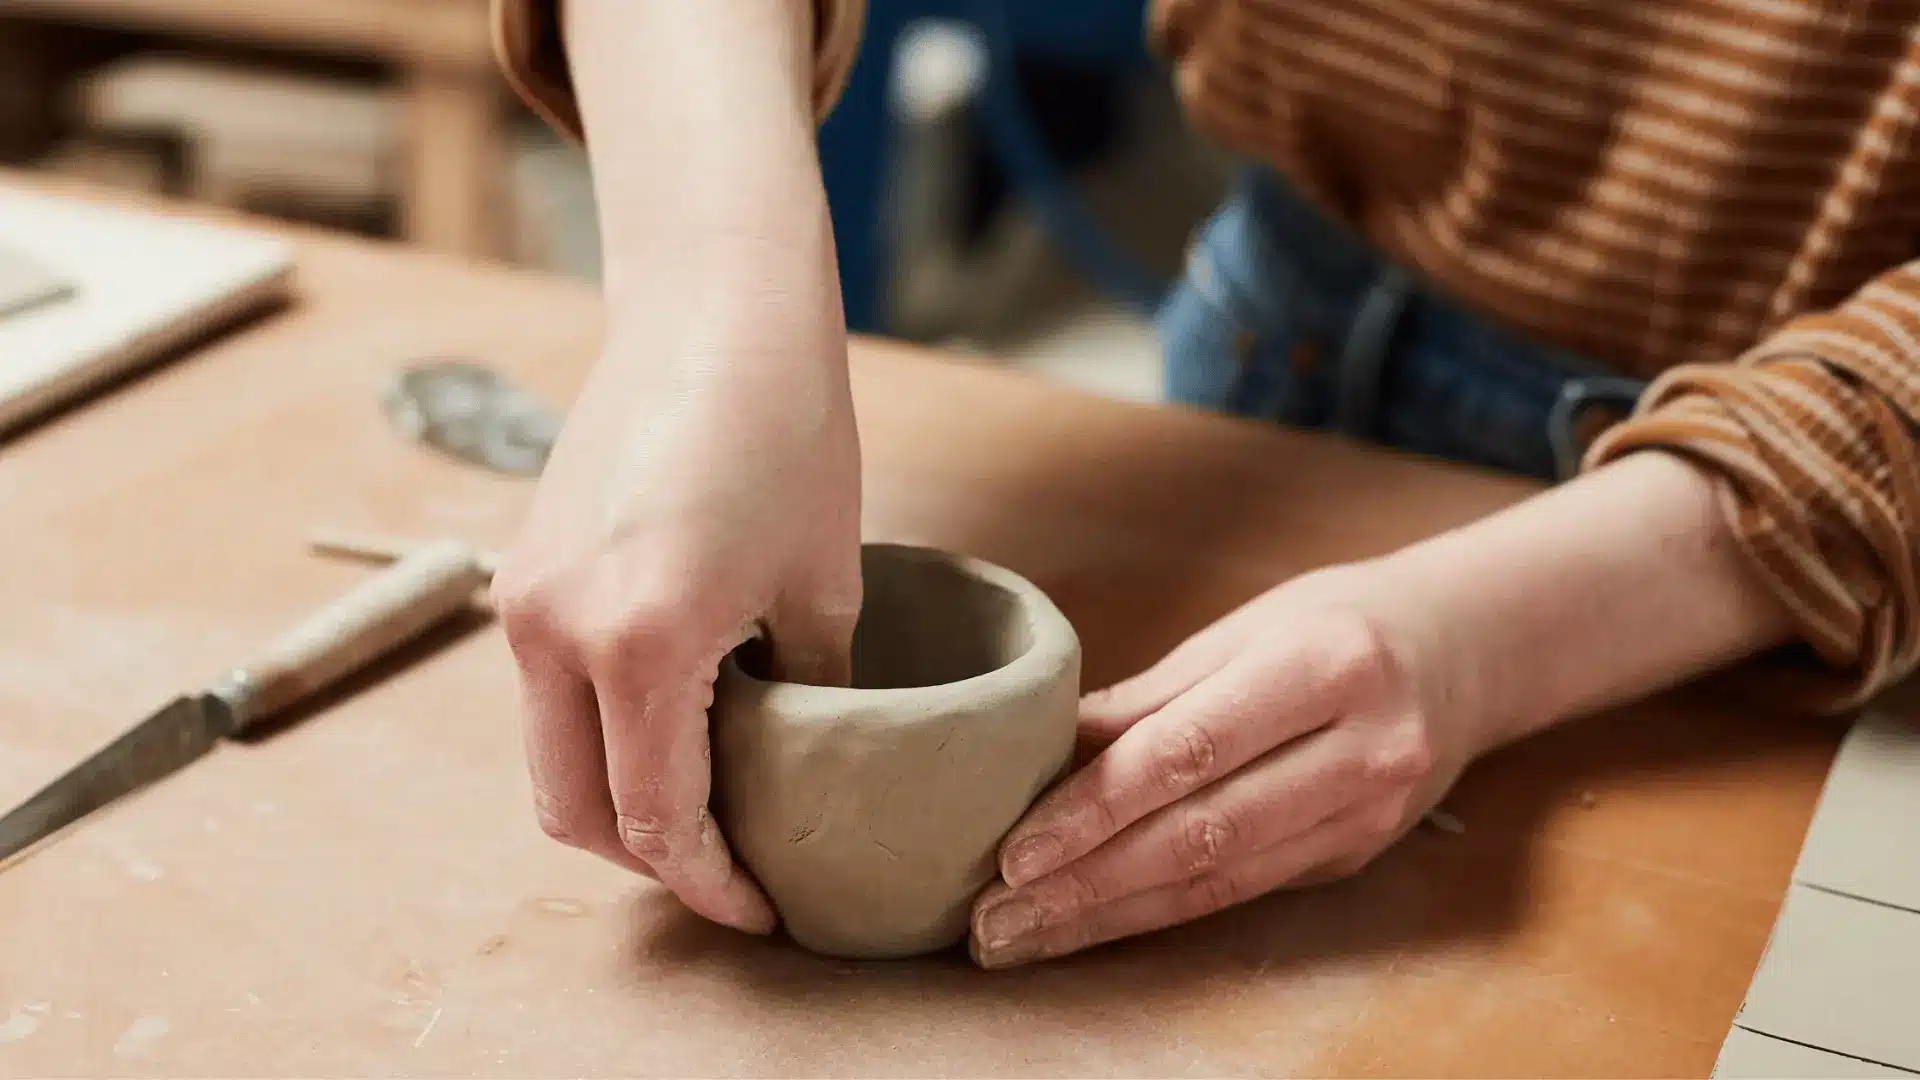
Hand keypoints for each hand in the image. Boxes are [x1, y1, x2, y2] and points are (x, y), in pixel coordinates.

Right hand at [491, 253, 860, 934]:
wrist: (714, 306)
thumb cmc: (788, 428)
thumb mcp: (820, 583)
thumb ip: (807, 696)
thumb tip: (809, 772)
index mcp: (638, 643)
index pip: (654, 819)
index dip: (708, 883)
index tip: (762, 909)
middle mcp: (554, 631)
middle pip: (575, 812)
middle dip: (651, 861)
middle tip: (734, 868)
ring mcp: (523, 598)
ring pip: (549, 757)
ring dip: (616, 798)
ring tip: (710, 800)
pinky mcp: (522, 569)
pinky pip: (545, 692)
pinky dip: (596, 732)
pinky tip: (673, 719)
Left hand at [968, 565, 1492, 967]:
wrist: (1465, 651)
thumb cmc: (1338, 623)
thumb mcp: (1248, 628)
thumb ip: (1151, 695)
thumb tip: (1044, 745)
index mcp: (1324, 668)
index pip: (1186, 752)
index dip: (1093, 809)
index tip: (1014, 851)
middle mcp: (1359, 750)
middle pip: (1199, 834)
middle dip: (1086, 885)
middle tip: (994, 920)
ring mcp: (1367, 814)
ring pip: (1219, 881)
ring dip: (1110, 917)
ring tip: (1024, 936)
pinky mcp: (1357, 857)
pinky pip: (1243, 891)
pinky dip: (1160, 910)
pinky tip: (1095, 921)